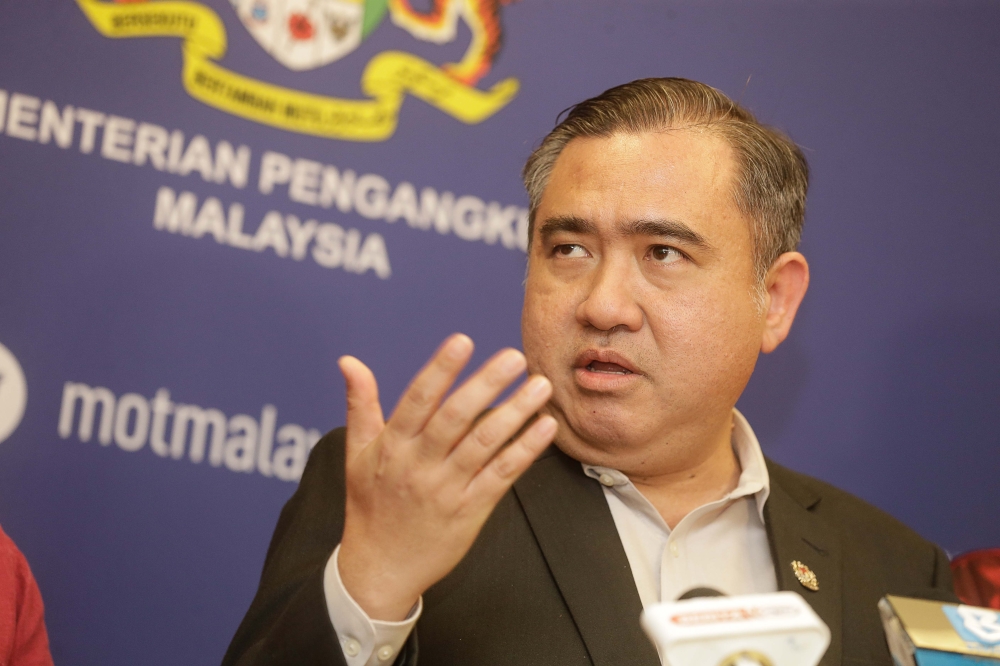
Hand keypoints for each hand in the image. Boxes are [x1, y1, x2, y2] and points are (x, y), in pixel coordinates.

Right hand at [336, 334, 556, 620]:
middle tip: (515, 357)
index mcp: (392, 447)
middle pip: (456, 418)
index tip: (462, 340)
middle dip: (486, 384)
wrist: (380, 569)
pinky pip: (501, 476)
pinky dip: (525, 451)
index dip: (440, 369)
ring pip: (484, 445)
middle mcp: (419, 466)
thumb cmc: (369, 506)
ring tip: (540, 386)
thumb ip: (360, 403)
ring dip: (515, 413)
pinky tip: (544, 427)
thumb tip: (349, 361)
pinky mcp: (471, 512)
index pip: (417, 400)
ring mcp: (446, 490)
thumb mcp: (356, 453)